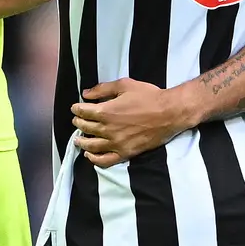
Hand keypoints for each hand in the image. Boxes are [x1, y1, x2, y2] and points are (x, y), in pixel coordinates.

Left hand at [71, 74, 196, 165]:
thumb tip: (86, 94)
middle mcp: (108, 129)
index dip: (76, 109)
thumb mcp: (125, 85)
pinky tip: (89, 156)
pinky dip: (94, 159)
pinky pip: (105, 160)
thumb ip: (103, 89)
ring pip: (91, 146)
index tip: (75, 108)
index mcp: (106, 111)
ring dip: (81, 142)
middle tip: (77, 121)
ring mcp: (116, 143)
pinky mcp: (125, 153)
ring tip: (78, 139)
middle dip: (78, 123)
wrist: (169, 113)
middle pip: (85, 128)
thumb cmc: (148, 96)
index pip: (83, 112)